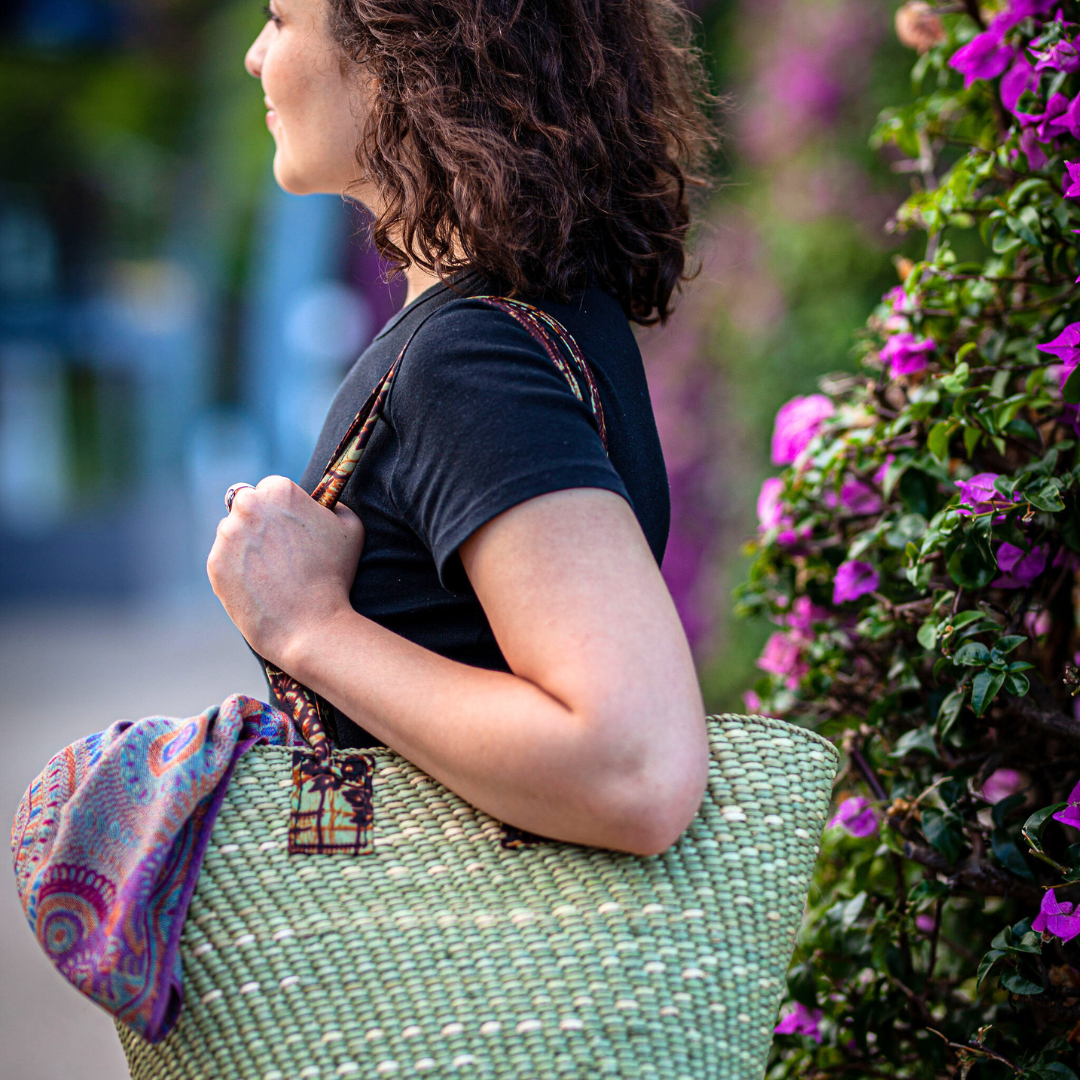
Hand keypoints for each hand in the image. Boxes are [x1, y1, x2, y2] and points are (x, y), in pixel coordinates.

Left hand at [207, 475, 363, 666]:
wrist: (310, 624)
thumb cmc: (335, 576)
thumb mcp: (351, 528)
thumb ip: (334, 505)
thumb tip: (325, 504)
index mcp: (279, 490)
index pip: (272, 488)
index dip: (283, 509)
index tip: (292, 528)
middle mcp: (248, 506)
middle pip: (247, 505)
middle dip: (259, 521)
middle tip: (279, 549)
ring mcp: (227, 535)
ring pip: (232, 532)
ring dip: (246, 545)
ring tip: (272, 572)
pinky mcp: (215, 563)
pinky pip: (225, 560)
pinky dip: (238, 570)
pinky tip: (261, 585)